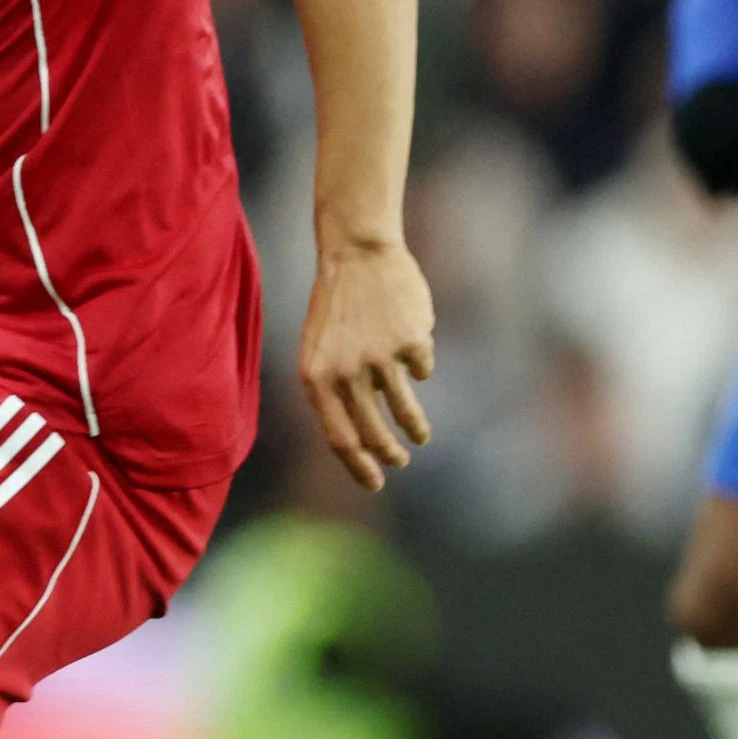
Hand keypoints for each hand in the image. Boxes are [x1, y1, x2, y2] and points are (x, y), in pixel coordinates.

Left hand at [300, 239, 435, 490]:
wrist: (356, 254)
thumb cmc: (335, 306)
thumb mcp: (319, 350)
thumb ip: (333, 391)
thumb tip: (358, 440)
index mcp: (316, 378)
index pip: (339, 438)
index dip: (359, 467)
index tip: (375, 484)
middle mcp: (347, 373)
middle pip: (373, 433)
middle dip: (389, 455)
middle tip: (400, 461)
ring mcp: (381, 358)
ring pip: (404, 411)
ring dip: (414, 429)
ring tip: (420, 436)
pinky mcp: (412, 342)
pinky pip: (422, 369)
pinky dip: (419, 366)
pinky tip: (411, 347)